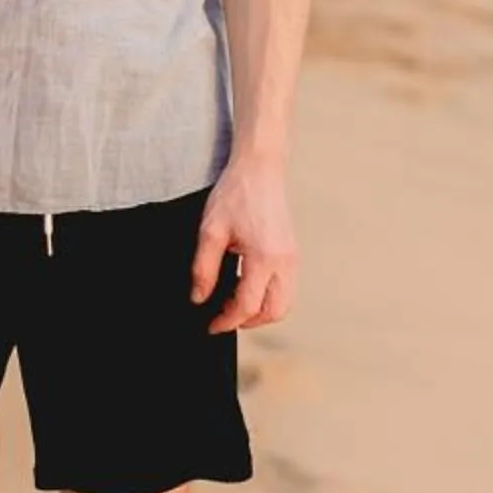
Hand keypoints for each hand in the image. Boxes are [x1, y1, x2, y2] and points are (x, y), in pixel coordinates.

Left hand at [191, 155, 297, 332]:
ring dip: (261, 310)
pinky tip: (246, 284)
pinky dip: (268, 296)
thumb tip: (199, 298)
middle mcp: (284, 261)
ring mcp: (292, 257)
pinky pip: (286, 287)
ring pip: (284, 302)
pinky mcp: (292, 252)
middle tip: (224, 318)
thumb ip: (203, 269)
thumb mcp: (210, 231)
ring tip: (234, 302)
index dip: (227, 321)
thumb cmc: (236, 193)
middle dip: (249, 322)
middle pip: (274, 312)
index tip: (211, 325)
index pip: (247, 306)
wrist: (260, 167)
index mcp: (264, 257)